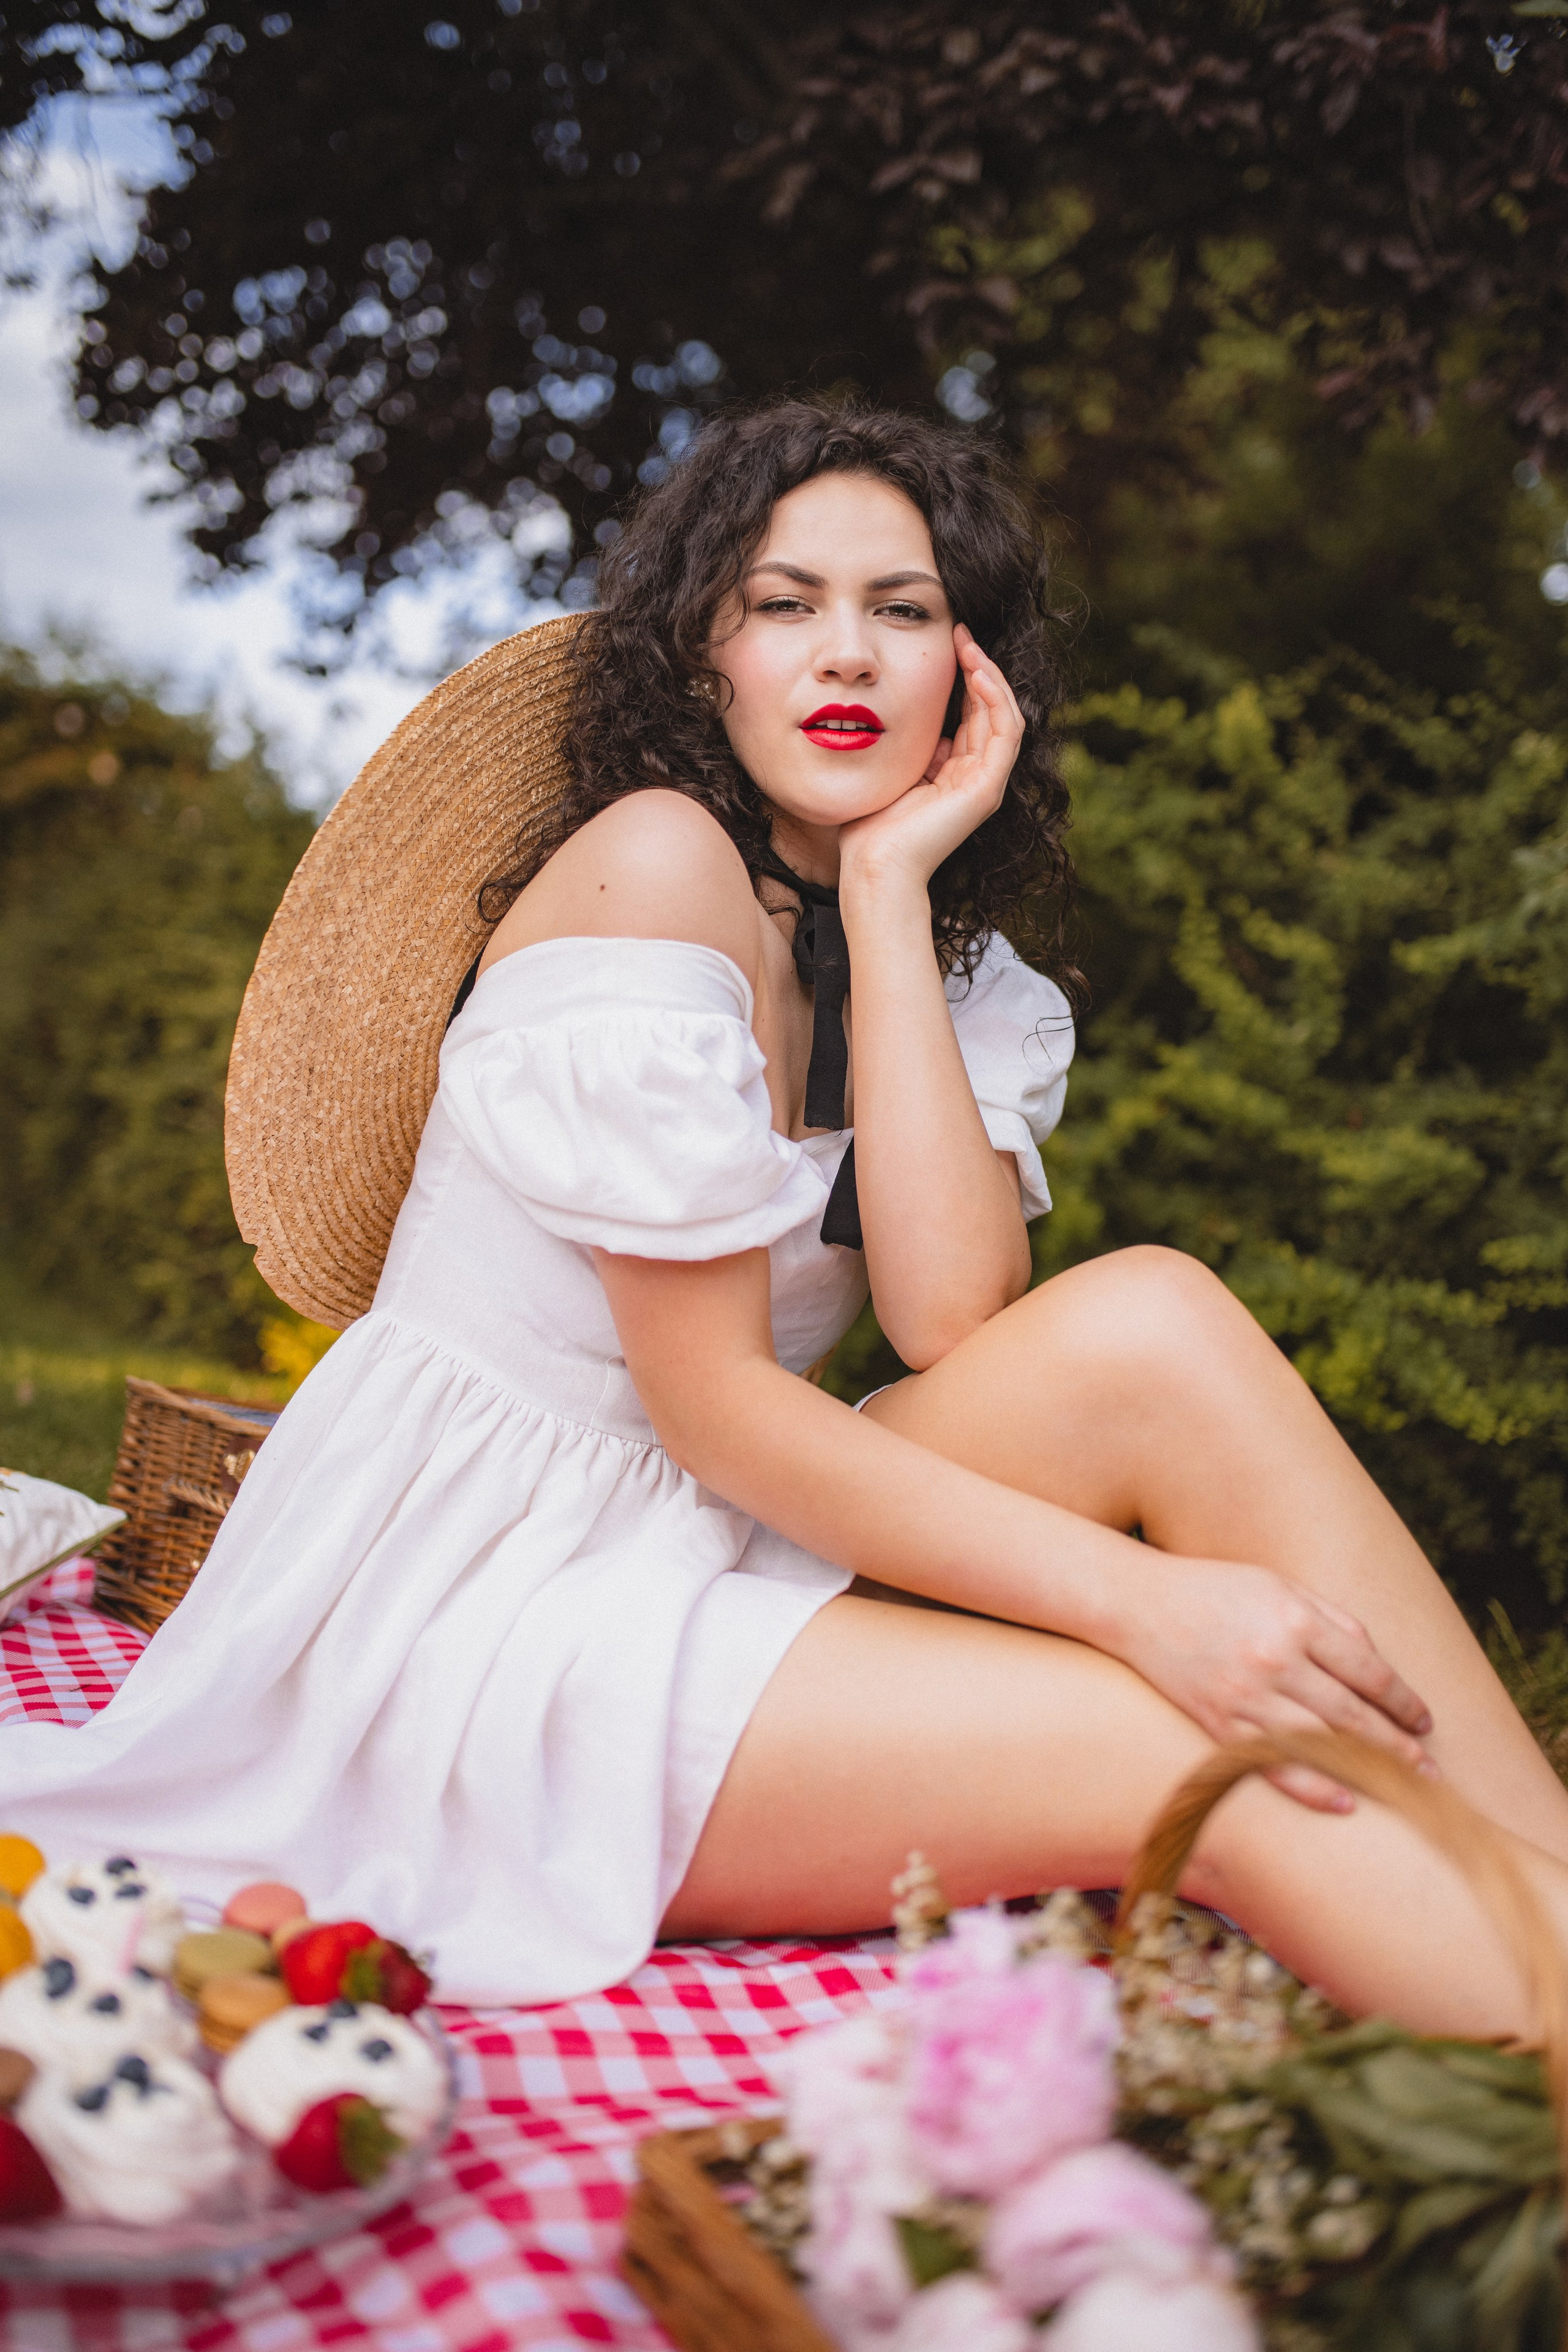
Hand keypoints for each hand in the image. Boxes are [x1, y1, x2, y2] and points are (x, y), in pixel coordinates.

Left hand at [838, 625, 1022, 894]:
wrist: (874, 867)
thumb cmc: (870, 827)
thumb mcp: (890, 769)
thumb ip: (908, 745)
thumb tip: (907, 712)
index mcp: (954, 774)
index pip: (972, 715)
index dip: (965, 677)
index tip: (949, 642)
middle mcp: (975, 778)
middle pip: (990, 710)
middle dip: (978, 667)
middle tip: (960, 632)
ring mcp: (985, 784)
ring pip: (1004, 716)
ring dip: (990, 677)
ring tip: (970, 646)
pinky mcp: (986, 790)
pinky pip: (1004, 733)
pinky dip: (995, 700)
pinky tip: (978, 674)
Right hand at [1114, 1555, 1434, 1811]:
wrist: (1139, 1604)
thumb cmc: (1216, 1589)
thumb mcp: (1279, 1585)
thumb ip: (1331, 1620)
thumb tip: (1375, 1662)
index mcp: (1296, 1619)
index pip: (1370, 1672)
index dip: (1404, 1702)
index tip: (1424, 1721)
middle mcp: (1275, 1659)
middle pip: (1354, 1714)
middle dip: (1399, 1745)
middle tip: (1429, 1770)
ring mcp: (1246, 1695)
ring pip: (1322, 1744)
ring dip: (1369, 1769)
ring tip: (1402, 1786)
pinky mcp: (1219, 1723)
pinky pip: (1275, 1764)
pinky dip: (1313, 1787)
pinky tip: (1344, 1801)